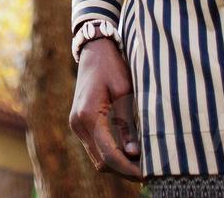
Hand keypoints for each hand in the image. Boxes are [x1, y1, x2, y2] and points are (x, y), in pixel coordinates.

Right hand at [68, 36, 142, 180]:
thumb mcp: (124, 92)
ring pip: (97, 158)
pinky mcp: (79, 123)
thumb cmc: (112, 67)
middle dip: (123, 170)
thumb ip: (127, 124)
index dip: (128, 167)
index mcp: (88, 116)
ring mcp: (76, 124)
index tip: (147, 173)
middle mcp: (78, 123)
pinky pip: (94, 147)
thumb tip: (134, 153)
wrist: (94, 50)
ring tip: (141, 164)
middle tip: (147, 172)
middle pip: (101, 162)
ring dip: (117, 164)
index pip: (109, 154)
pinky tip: (128, 153)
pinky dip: (110, 154)